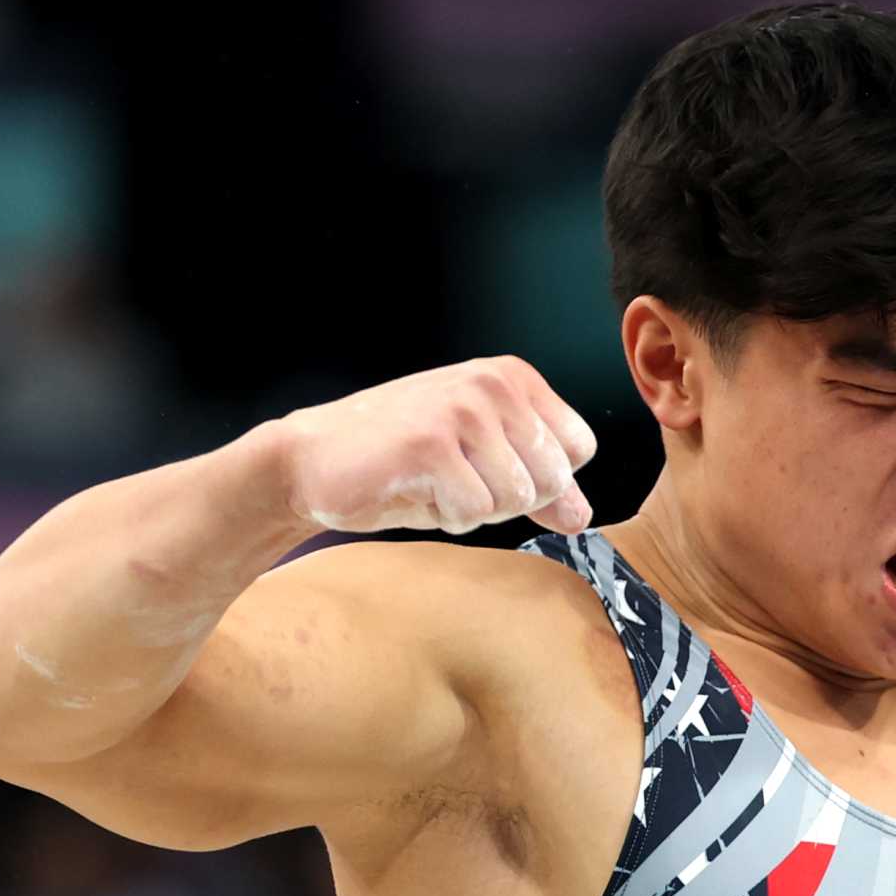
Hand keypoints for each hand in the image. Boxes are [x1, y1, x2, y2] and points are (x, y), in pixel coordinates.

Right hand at [276, 356, 598, 535]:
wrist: (313, 460)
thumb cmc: (401, 462)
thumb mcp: (484, 466)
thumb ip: (539, 488)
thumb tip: (582, 517)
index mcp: (513, 378)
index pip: (578, 449)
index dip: (538, 478)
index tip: (488, 466)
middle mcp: (493, 383)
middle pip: (551, 479)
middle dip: (506, 499)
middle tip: (455, 477)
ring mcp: (461, 410)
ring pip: (515, 498)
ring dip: (474, 508)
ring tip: (433, 481)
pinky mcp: (430, 444)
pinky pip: (474, 512)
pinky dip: (445, 516)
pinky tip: (413, 488)